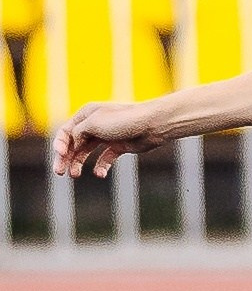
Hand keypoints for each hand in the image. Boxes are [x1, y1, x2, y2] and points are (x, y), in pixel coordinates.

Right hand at [51, 101, 165, 178]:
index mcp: (86, 114)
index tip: (60, 155)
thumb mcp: (93, 124)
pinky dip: (100, 167)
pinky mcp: (119, 146)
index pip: (66, 131)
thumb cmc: (123, 121)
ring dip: (78, 163)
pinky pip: (105, 158)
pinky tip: (100, 174)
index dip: (59, 144)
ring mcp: (107, 136)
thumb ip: (77, 133)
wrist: (152, 125)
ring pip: (87, 152)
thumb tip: (74, 144)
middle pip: (74, 143)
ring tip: (75, 175)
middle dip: (65, 158)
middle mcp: (95, 124)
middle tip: (59, 172)